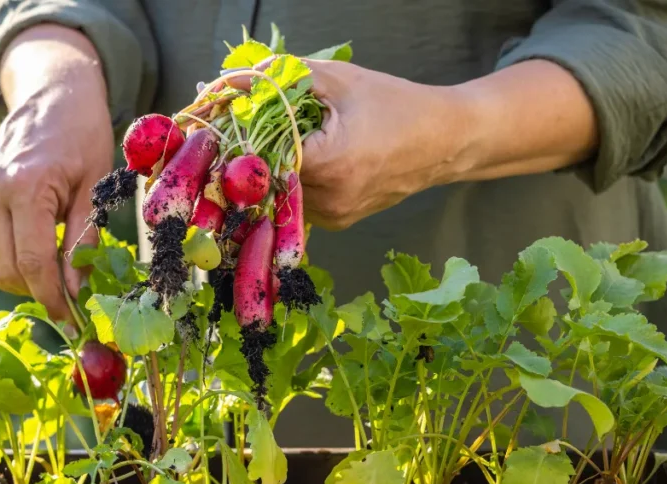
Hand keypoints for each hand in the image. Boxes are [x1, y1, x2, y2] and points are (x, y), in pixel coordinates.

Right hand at [0, 25, 112, 322]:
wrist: (53, 94)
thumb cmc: (83, 137)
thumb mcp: (96, 187)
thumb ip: (83, 239)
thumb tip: (74, 289)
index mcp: (26, 185)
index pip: (32, 262)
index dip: (52, 297)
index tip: (70, 318)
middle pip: (4, 268)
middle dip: (35, 292)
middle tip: (63, 297)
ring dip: (11, 281)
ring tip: (43, 276)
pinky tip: (23, 254)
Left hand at [229, 57, 595, 230]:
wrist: (446, 141)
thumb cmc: (396, 105)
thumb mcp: (338, 81)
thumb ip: (283, 78)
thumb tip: (232, 80)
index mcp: (330, 164)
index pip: (262, 158)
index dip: (239, 141)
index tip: (220, 128)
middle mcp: (330, 200)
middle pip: (267, 179)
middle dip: (250, 155)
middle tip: (236, 134)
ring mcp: (334, 216)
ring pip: (280, 194)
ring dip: (269, 170)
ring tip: (270, 143)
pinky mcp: (339, 222)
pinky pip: (298, 203)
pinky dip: (290, 181)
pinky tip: (295, 159)